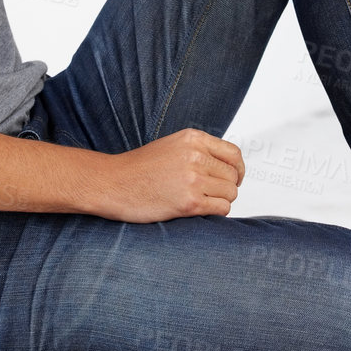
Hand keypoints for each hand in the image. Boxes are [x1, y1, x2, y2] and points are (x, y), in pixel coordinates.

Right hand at [94, 129, 245, 221]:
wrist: (112, 183)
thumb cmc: (138, 168)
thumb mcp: (171, 146)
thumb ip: (198, 150)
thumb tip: (226, 165)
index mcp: (193, 138)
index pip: (233, 154)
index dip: (237, 169)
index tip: (234, 178)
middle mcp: (195, 156)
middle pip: (233, 176)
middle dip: (226, 187)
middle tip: (211, 194)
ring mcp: (193, 179)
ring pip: (230, 193)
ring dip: (220, 200)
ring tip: (201, 201)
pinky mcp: (189, 203)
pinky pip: (222, 208)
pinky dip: (216, 212)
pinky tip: (199, 210)